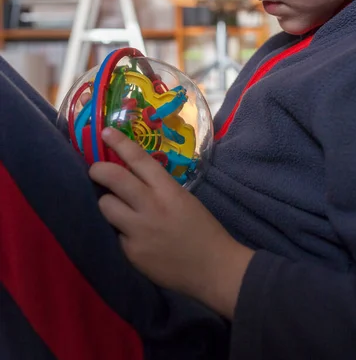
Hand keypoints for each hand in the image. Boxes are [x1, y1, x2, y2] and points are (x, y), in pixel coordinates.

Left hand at [89, 128, 254, 318]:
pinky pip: (116, 235)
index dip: (119, 143)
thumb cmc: (203, 229)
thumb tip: (130, 176)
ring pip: (105, 206)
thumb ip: (158, 187)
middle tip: (95, 171)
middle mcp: (150, 206)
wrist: (214, 268)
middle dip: (98, 170)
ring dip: (108, 204)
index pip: (138, 159)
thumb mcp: (183, 198)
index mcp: (168, 189)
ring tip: (117, 209)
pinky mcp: (132, 253)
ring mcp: (138, 231)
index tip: (105, 132)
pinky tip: (135, 239)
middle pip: (113, 178)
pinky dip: (122, 233)